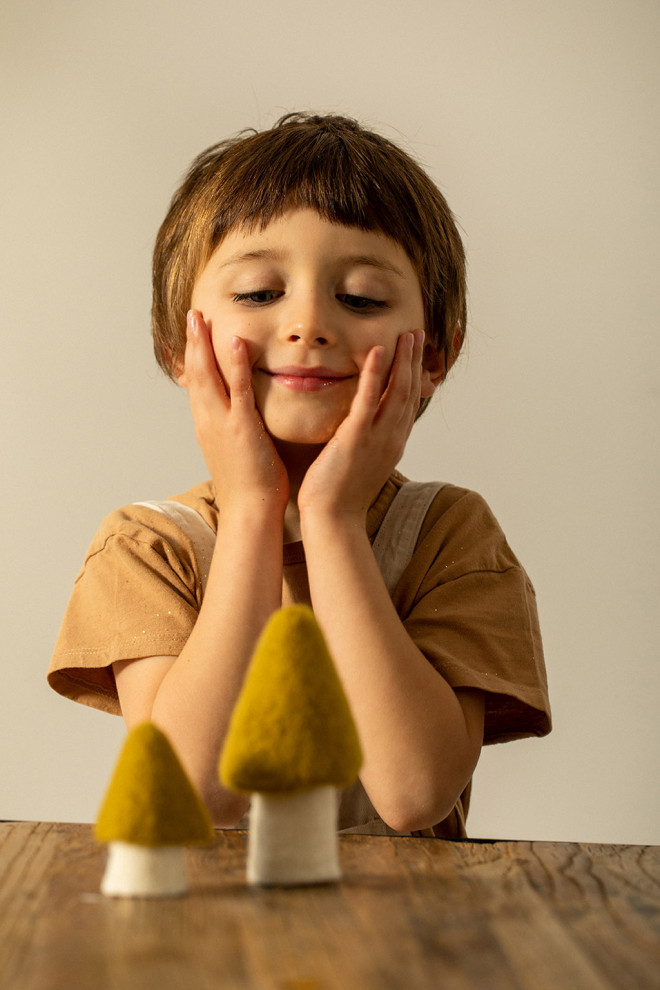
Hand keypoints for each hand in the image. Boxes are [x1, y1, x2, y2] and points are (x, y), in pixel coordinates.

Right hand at [178, 311, 288, 512]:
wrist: (250, 512)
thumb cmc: (249, 487)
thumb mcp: (235, 452)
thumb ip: (234, 431)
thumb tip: (239, 420)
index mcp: (207, 427)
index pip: (197, 385)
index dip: (193, 358)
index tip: (193, 334)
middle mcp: (208, 422)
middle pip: (195, 374)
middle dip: (192, 343)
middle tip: (192, 315)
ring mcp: (222, 424)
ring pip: (208, 377)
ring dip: (204, 344)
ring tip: (201, 317)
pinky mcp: (241, 428)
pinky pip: (237, 390)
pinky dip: (234, 364)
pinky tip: (234, 342)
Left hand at [298, 329, 425, 521]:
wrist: (333, 519)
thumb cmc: (339, 496)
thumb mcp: (360, 465)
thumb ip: (365, 443)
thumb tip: (361, 431)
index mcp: (392, 444)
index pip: (407, 404)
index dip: (414, 376)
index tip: (415, 354)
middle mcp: (392, 439)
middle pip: (409, 392)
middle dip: (414, 361)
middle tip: (417, 333)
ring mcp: (377, 438)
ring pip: (396, 391)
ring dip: (403, 360)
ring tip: (406, 335)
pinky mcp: (356, 438)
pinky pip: (369, 400)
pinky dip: (375, 374)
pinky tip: (378, 351)